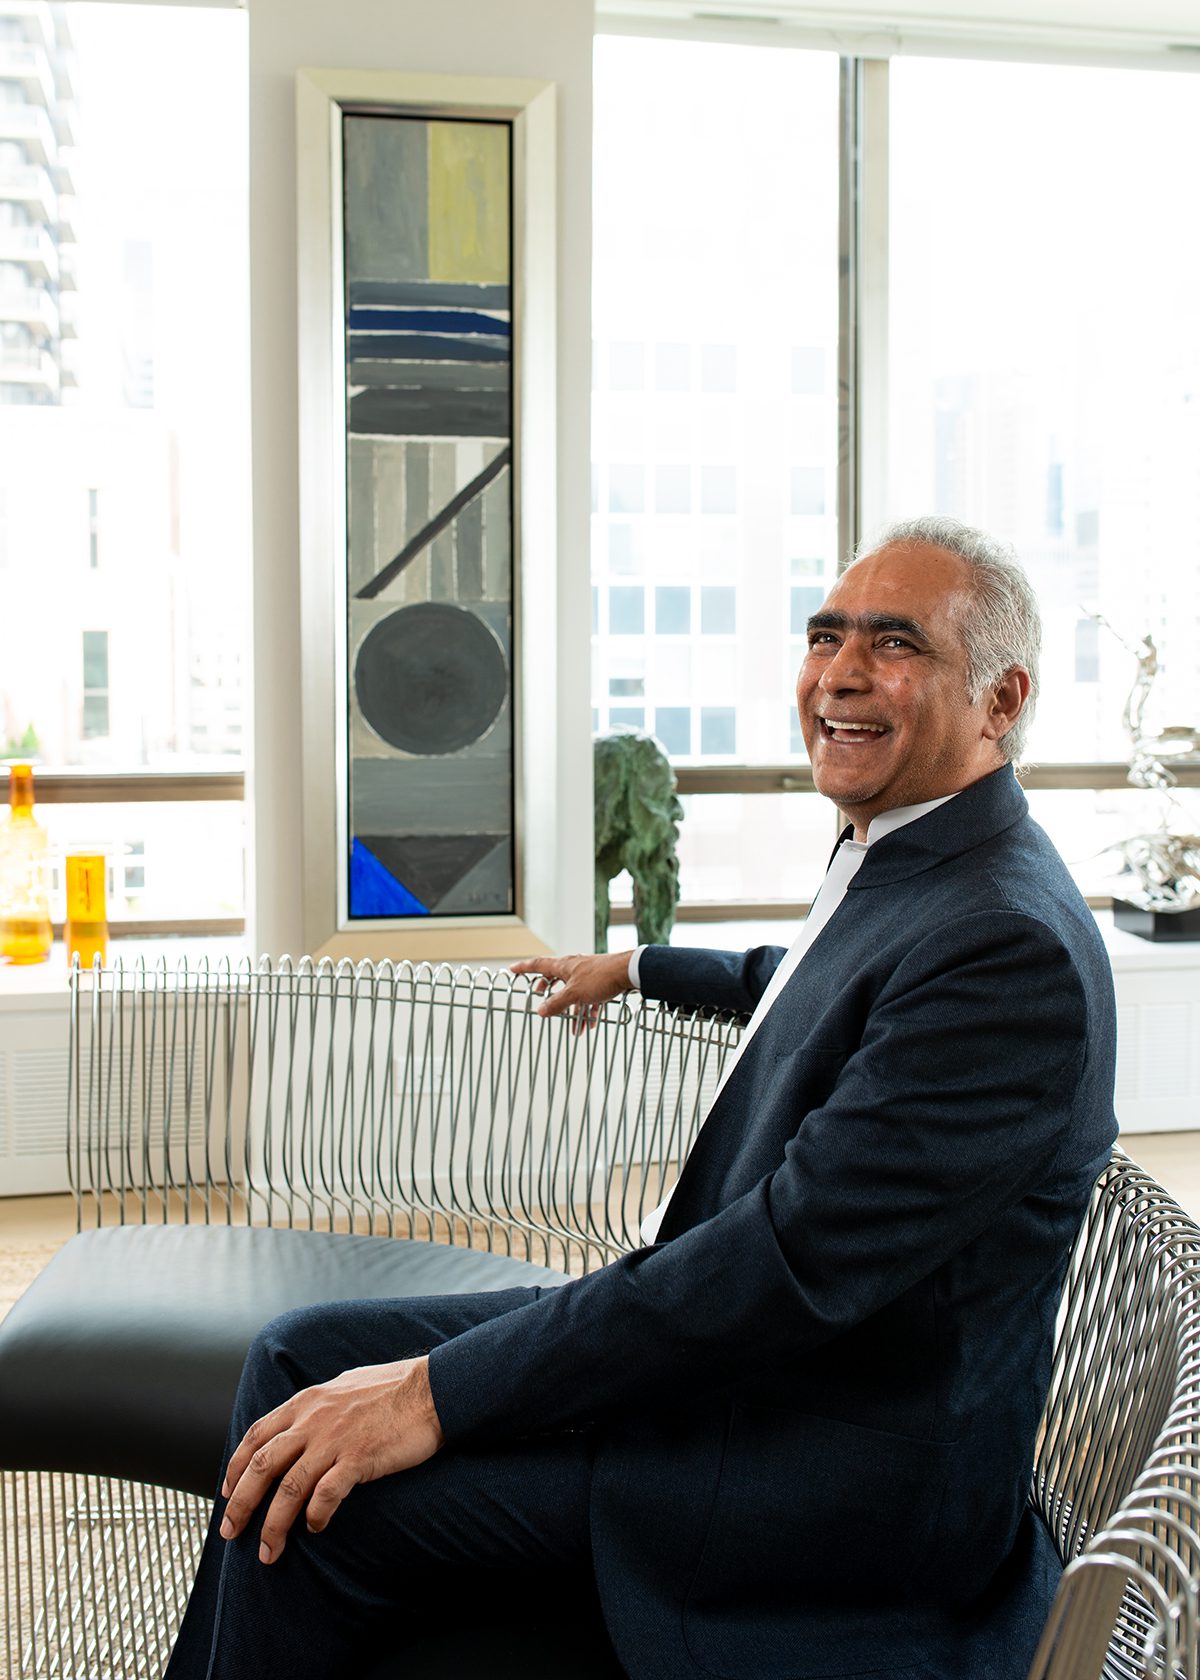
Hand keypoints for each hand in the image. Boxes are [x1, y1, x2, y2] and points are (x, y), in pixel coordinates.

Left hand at [218, 1356, 442, 1563]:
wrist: (432, 1390)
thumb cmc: (392, 1388)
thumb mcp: (343, 1386)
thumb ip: (317, 1406)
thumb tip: (301, 1421)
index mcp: (307, 1402)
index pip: (257, 1436)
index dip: (236, 1467)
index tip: (226, 1493)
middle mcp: (314, 1420)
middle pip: (262, 1466)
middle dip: (241, 1503)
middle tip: (231, 1532)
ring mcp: (336, 1440)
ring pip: (288, 1488)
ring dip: (273, 1525)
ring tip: (268, 1551)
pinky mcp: (359, 1458)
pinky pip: (326, 1495)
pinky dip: (315, 1516)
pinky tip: (315, 1528)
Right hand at [511, 952, 633, 1027]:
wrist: (628, 971)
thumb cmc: (601, 977)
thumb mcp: (574, 994)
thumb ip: (557, 1003)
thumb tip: (541, 1010)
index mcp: (564, 965)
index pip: (538, 965)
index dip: (524, 968)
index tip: (512, 969)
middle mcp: (574, 967)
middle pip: (555, 976)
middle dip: (547, 988)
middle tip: (540, 995)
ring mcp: (588, 973)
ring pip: (574, 991)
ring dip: (572, 1009)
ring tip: (572, 1027)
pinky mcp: (601, 981)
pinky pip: (590, 997)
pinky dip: (588, 1010)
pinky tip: (590, 1024)